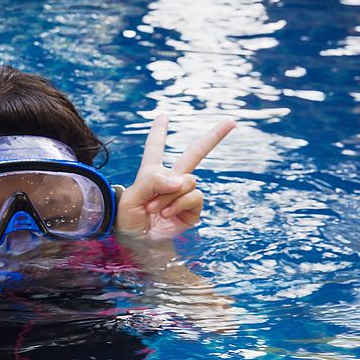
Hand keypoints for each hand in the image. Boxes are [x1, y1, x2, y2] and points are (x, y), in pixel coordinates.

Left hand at [115, 115, 234, 238]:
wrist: (139, 244)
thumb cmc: (128, 221)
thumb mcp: (131, 197)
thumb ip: (152, 182)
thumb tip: (181, 181)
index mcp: (152, 173)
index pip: (156, 147)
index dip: (159, 132)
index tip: (163, 116)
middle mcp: (171, 180)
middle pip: (195, 153)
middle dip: (214, 137)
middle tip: (232, 121)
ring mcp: (183, 194)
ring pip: (188, 181)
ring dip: (169, 196)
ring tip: (155, 209)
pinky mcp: (193, 209)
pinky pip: (194, 196)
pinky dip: (179, 204)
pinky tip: (167, 214)